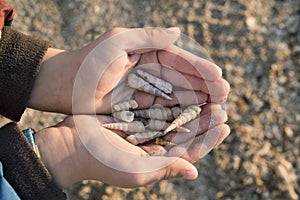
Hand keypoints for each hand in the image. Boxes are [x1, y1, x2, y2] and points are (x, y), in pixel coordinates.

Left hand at [28, 27, 228, 113]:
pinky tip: (195, 118)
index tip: (219, 77)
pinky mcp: (138, 107)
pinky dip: (179, 114)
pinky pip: (162, 110)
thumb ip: (148, 38)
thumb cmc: (89, 62)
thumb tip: (177, 32)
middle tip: (225, 95)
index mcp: (147, 53)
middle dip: (204, 87)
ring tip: (217, 107)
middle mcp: (149, 71)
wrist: (64, 86)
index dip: (200, 69)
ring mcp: (145, 90)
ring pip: (176, 96)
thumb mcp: (118, 42)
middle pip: (182, 80)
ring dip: (196, 101)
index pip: (179, 61)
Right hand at [34, 104, 228, 187]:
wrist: (72, 145)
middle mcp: (155, 146)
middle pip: (186, 132)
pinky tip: (182, 89)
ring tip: (207, 95)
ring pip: (174, 118)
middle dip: (204, 120)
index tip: (224, 126)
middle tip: (222, 106)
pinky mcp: (134, 116)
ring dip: (190, 108)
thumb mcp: (136, 170)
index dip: (209, 139)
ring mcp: (145, 130)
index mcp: (158, 161)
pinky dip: (170, 99)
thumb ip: (166, 169)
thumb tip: (194, 171)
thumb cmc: (103, 162)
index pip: (191, 150)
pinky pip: (157, 106)